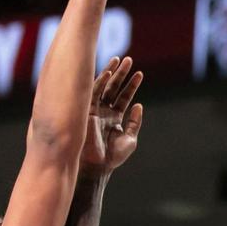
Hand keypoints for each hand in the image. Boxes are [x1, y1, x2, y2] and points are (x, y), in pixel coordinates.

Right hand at [82, 56, 143, 174]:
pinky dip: (101, 81)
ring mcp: (95, 110)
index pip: (124, 97)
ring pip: (104, 87)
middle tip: (129, 60)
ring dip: (112, 73)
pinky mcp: (86, 111)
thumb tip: (139, 104)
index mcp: (114, 117)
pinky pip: (93, 92)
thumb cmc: (113, 156)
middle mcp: (104, 111)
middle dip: (121, 74)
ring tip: (120, 60)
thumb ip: (135, 122)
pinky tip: (109, 72)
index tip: (140, 74)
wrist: (97, 166)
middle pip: (114, 88)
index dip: (132, 85)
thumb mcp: (130, 138)